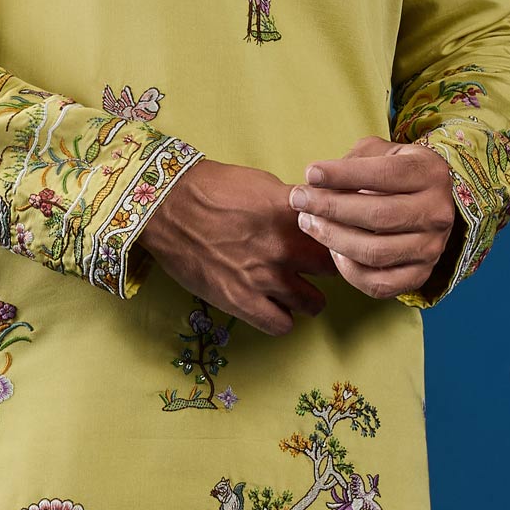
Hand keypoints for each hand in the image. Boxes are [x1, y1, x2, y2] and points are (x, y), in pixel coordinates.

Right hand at [137, 156, 331, 334]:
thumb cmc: (212, 188)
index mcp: (293, 214)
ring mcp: (264, 278)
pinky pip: (281, 326)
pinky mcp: (240, 301)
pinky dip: (282, 319)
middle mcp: (285, 248)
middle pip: (335, 269)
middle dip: (330, 269)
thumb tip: (317, 216)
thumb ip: (294, 204)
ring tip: (297, 292)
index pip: (342, 231)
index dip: (343, 237)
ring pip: (314, 304)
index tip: (338, 240)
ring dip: (308, 298)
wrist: (166, 206)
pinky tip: (274, 307)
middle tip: (318, 269)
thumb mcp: (263, 183)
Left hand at [289, 138, 458, 297]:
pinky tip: (333, 251)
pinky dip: (349, 270)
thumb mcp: (381, 153)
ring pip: (375, 252)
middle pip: (378, 216)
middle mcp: (437, 213)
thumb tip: (317, 183)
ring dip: (333, 239)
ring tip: (308, 223)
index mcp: (431, 174)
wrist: (427, 205)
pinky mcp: (420, 275)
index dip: (344, 175)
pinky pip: (379, 284)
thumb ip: (354, 161)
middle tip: (299, 200)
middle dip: (330, 208)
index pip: (385, 174)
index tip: (310, 174)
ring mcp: (432, 248)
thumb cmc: (395, 174)